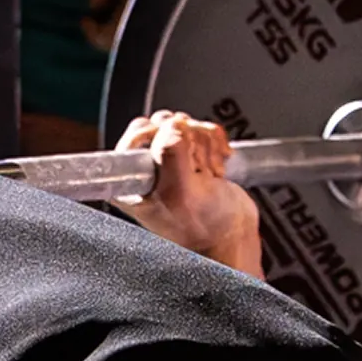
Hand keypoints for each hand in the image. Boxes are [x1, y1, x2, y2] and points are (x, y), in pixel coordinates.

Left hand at [83, 0, 201, 49]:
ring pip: (144, 33)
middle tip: (97, 17)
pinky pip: (155, 21)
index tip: (85, 18)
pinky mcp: (177, 0)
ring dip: (124, 28)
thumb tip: (98, 15)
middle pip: (131, 40)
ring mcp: (171, 3)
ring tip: (112, 8)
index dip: (94, 34)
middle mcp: (159, 2)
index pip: (114, 34)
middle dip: (110, 34)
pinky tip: (130, 4)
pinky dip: (138, 20)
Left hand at [117, 111, 260, 274]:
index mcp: (130, 180)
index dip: (163, 136)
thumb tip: (172, 126)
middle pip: (162, 124)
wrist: (231, 236)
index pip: (137, 133)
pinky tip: (216, 166)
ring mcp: (169, 159)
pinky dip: (216, 143)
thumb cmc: (201, 229)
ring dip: (204, 144)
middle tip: (196, 166)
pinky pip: (202, 128)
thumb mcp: (180, 195)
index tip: (180, 155)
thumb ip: (171, 157)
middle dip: (188, 140)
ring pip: (184, 124)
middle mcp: (145, 168)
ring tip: (207, 172)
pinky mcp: (191, 153)